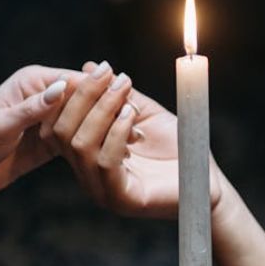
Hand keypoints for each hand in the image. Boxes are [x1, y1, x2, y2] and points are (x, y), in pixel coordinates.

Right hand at [47, 60, 223, 217]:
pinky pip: (105, 162)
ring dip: (102, 110)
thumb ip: (118, 95)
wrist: (206, 179)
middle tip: (107, 73)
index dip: (71, 94)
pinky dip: (116, 132)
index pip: (58, 123)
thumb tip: (88, 66)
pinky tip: (131, 115)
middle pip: (62, 132)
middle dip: (84, 97)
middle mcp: (87, 174)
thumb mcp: (143, 113)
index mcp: (87, 154)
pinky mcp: (122, 199)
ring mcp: (101, 190)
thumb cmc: (177, 148)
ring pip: (81, 145)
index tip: (97, 68)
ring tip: (123, 89)